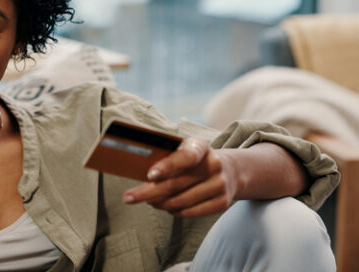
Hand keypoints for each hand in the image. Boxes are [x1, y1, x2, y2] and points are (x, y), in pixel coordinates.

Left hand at [122, 138, 238, 217]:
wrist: (229, 171)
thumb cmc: (194, 161)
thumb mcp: (183, 150)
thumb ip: (166, 158)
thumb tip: (139, 173)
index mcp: (200, 146)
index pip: (185, 156)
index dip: (167, 166)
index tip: (149, 175)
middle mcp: (214, 164)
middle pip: (176, 184)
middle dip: (148, 192)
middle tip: (129, 197)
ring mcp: (220, 184)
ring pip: (181, 201)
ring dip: (160, 203)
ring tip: (149, 201)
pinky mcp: (222, 202)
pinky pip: (190, 212)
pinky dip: (174, 211)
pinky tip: (166, 207)